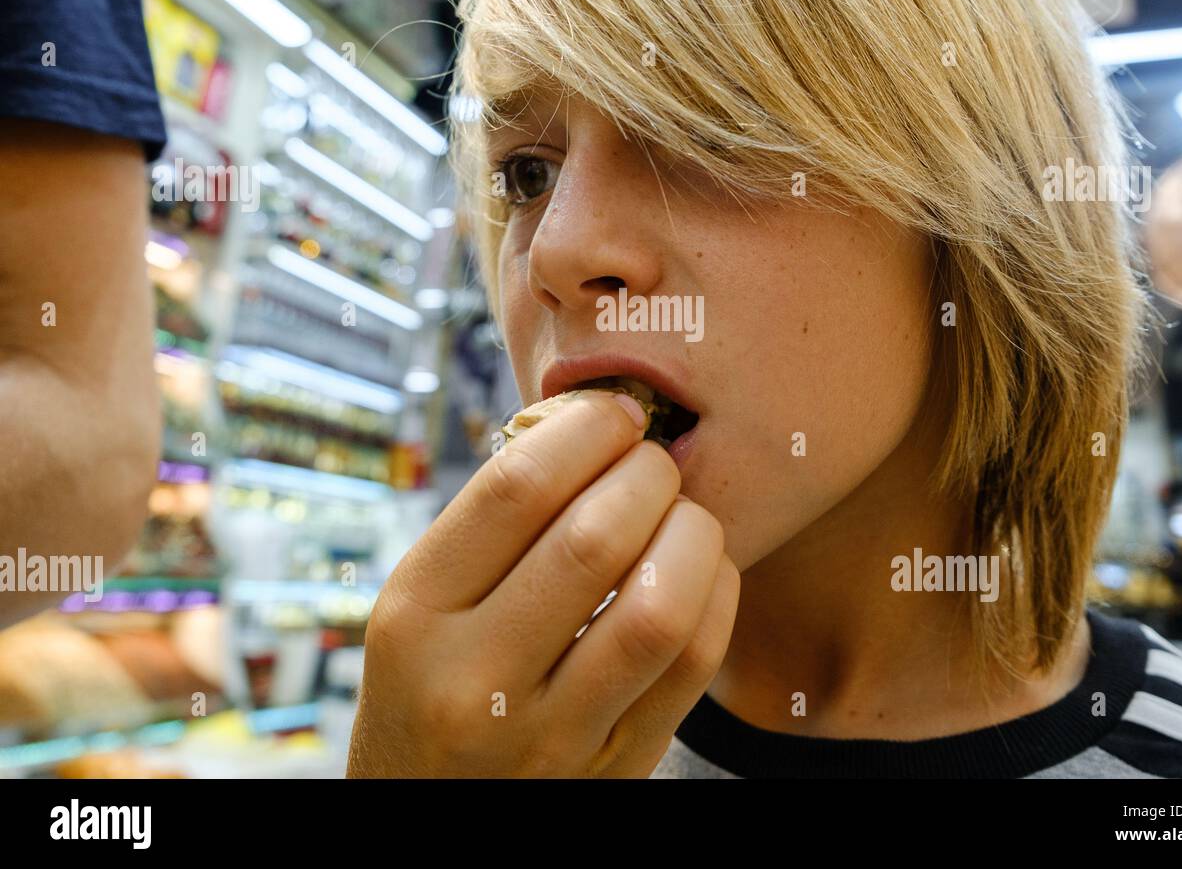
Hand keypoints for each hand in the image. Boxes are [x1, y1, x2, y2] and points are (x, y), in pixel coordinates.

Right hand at [347, 391, 739, 776]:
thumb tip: (596, 428)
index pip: (516, 490)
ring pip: (660, 605)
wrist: (428, 821)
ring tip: (681, 514)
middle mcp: (474, 681)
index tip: (615, 412)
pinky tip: (703, 571)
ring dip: (692, 533)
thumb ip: (490, 528)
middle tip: (652, 462)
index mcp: (414, 616)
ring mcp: (549, 736)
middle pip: (596, 537)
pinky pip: (693, 664)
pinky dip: (717, 594)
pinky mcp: (616, 768)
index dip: (585, 430)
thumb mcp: (421, 609)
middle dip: (646, 474)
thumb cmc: (431, 687)